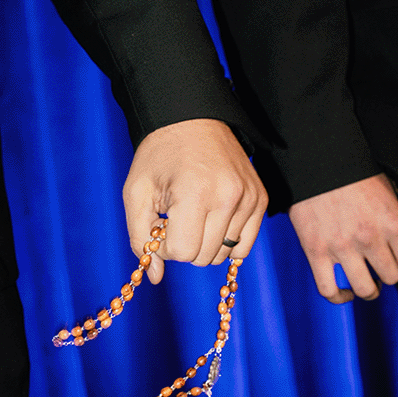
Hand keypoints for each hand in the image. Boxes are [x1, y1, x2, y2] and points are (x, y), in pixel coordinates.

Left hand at [122, 118, 267, 281]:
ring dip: (203, 243)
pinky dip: (224, 241)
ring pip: (224, 253)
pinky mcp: (261, 199)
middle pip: (204, 257)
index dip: (164, 246)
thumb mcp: (136, 193)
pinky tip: (210, 221)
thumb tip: (155, 277)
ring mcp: (250, 198)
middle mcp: (229, 197)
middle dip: (183, 245)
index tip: (159, 224)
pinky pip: (245, 244)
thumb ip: (140, 238)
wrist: (192, 119)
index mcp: (195, 194)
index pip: (183, 252)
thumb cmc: (158, 156)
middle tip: (174, 218)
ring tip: (192, 214)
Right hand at [286, 173, 397, 302]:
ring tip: (367, 285)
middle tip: (383, 271)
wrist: (316, 161)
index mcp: (394, 224)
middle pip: (390, 278)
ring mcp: (341, 248)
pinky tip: (344, 292)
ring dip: (368, 290)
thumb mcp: (388, 192)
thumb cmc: (353, 173)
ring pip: (365, 289)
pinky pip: (328, 289)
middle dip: (388, 276)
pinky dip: (338, 297)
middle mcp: (370, 239)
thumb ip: (395, 220)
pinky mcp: (315, 252)